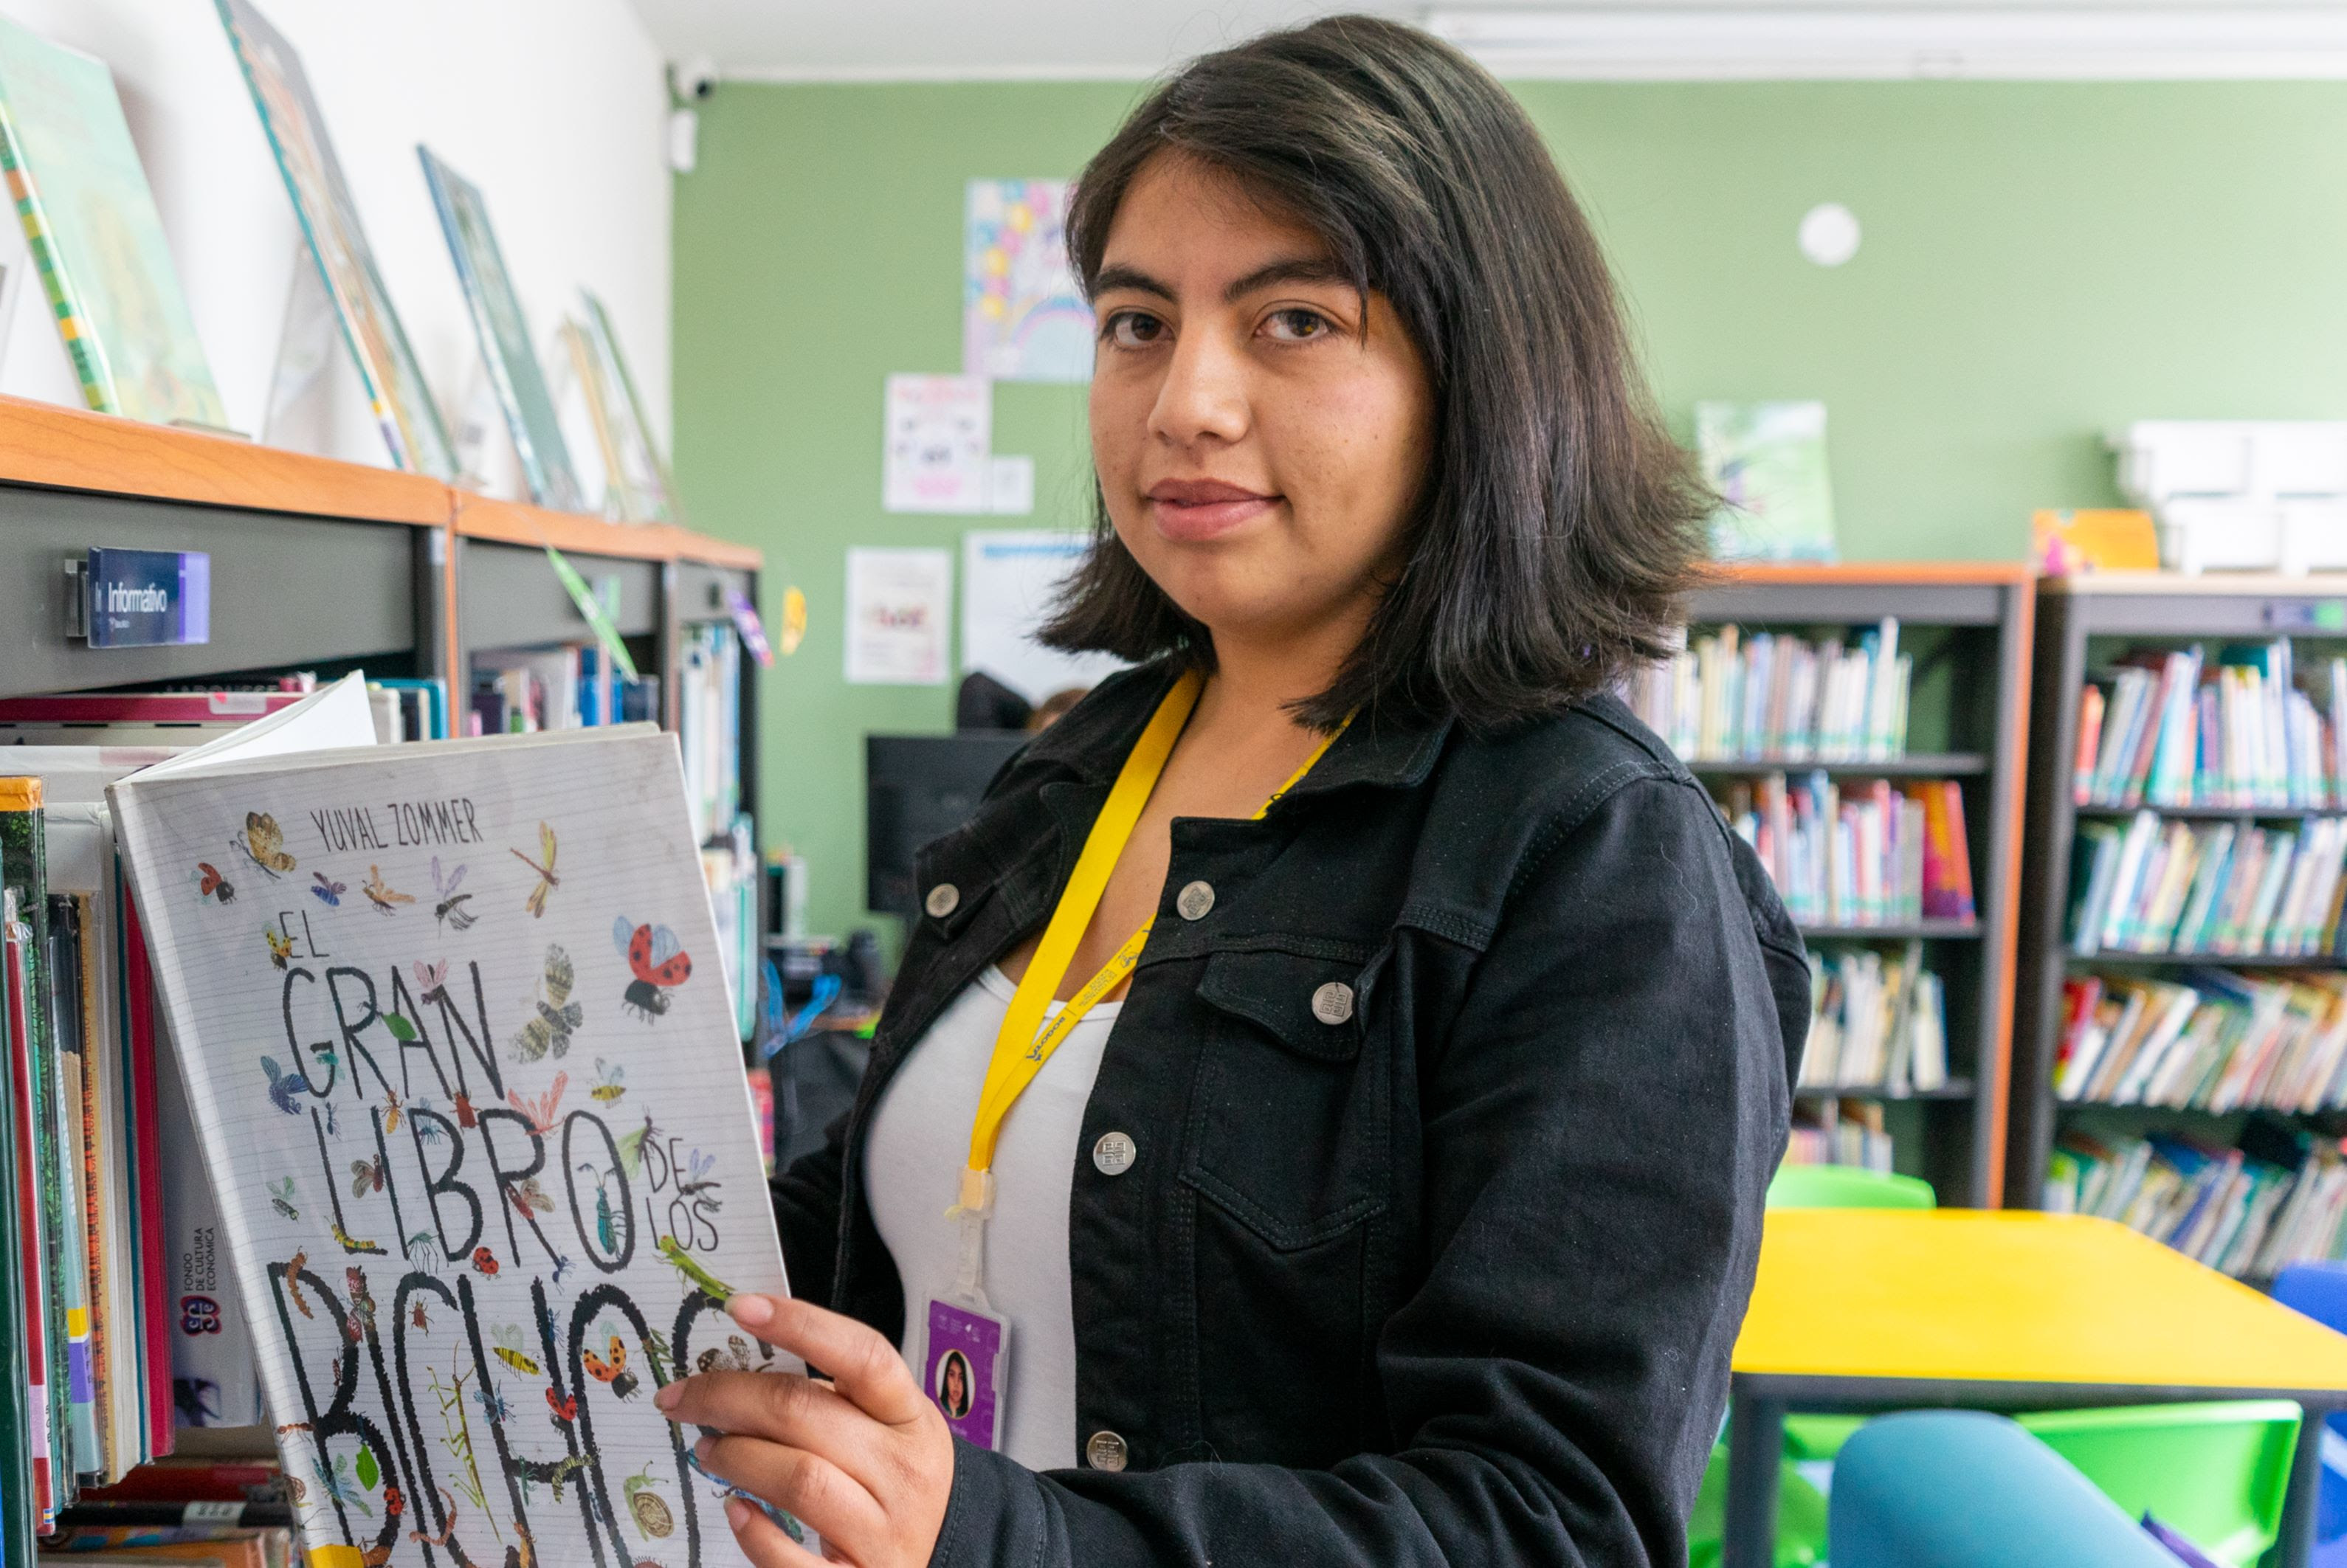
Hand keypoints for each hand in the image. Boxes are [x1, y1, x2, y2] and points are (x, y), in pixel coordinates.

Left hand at [655, 1293, 952, 1566]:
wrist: (945, 1556)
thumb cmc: (895, 1482)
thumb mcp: (887, 1430)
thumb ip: (834, 1400)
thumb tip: (742, 1374)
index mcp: (910, 1418)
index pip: (864, 1356)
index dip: (801, 1324)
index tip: (741, 1306)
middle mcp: (904, 1470)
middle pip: (807, 1413)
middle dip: (729, 1397)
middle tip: (684, 1397)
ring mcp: (883, 1529)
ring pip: (798, 1479)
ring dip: (737, 1456)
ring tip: (708, 1449)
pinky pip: (793, 1559)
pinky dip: (755, 1533)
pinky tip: (735, 1510)